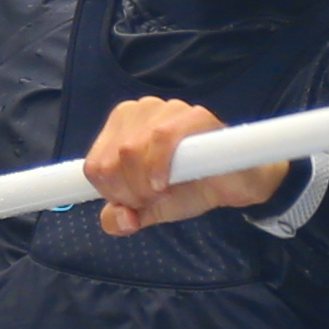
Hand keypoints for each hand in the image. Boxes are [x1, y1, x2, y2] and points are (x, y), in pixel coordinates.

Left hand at [84, 97, 288, 239]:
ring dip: (143, 184)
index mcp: (122, 127)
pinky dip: (158, 166)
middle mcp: (140, 111)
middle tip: (151, 200)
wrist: (234, 185)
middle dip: (128, 192)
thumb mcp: (149, 209)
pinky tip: (165, 183)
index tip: (132, 204)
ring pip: (129, 150)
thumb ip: (123, 217)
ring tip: (162, 192)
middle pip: (110, 160)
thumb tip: (117, 219)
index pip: (94, 165)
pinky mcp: (194, 115)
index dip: (110, 194)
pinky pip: (161, 137)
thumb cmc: (189, 188)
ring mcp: (167, 109)